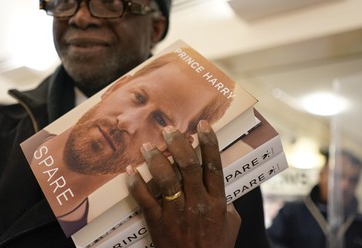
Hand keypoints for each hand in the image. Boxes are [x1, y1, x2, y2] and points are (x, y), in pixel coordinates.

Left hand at [126, 120, 240, 247]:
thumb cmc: (216, 246)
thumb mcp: (231, 222)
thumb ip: (226, 201)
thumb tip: (218, 182)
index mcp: (216, 201)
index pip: (213, 165)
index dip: (208, 143)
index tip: (202, 125)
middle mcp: (198, 203)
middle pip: (188, 166)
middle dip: (178, 143)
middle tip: (168, 129)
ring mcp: (177, 213)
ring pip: (166, 179)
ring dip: (156, 159)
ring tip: (147, 145)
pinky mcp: (158, 223)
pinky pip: (145, 200)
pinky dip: (136, 184)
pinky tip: (130, 171)